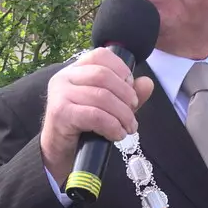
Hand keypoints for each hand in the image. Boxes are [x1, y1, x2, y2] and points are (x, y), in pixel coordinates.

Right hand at [40, 49, 155, 184]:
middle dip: (126, 95)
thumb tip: (147, 83)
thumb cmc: (84, 127)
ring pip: (102, 96)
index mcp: (75, 70)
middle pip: (103, 75)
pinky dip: (112, 126)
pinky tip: (117, 135)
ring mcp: (60, 94)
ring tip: (129, 128)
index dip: (122, 70)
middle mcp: (64, 77)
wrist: (59, 151)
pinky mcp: (61, 113)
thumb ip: (127, 95)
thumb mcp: (109, 108)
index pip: (100, 55)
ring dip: (123, 115)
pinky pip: (95, 115)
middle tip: (133, 113)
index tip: (131, 90)